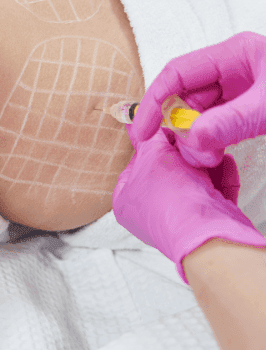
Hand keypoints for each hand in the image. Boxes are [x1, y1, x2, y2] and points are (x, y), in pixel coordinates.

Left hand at [112, 125, 265, 283]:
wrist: (206, 231)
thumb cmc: (170, 197)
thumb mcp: (153, 155)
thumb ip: (148, 137)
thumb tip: (133, 118)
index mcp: (126, 202)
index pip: (134, 165)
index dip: (150, 146)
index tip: (164, 132)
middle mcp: (149, 213)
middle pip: (165, 171)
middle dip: (181, 153)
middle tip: (189, 137)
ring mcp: (178, 218)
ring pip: (191, 180)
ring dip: (202, 162)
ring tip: (208, 151)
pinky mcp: (205, 221)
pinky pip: (212, 192)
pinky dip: (219, 176)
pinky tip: (225, 162)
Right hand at [131, 31, 265, 167]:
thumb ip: (233, 121)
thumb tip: (192, 137)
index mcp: (234, 54)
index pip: (177, 73)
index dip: (154, 102)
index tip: (143, 131)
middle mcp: (230, 71)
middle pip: (185, 98)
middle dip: (181, 128)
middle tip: (193, 153)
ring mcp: (237, 93)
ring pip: (198, 117)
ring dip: (196, 141)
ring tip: (211, 159)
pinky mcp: (243, 112)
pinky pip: (214, 128)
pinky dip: (210, 144)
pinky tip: (215, 155)